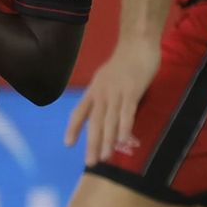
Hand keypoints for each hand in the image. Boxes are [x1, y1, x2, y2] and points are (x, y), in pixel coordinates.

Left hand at [66, 39, 159, 165]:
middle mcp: (101, 93)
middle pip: (94, 122)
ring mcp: (116, 92)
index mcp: (94, 91)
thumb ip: (105, 95)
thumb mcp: (107, 79)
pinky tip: (122, 141)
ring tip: (105, 157)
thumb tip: (105, 114)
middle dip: (92, 143)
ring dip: (107, 140)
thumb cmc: (124, 62)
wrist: (137, 44)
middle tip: (90, 162)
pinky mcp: (132, 91)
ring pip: (109, 120)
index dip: (73, 128)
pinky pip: (127, 112)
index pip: (79, 112)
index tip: (68, 144)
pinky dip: (124, 127)